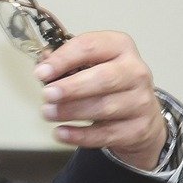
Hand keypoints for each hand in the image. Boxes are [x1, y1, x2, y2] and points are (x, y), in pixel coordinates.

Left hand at [34, 31, 166, 170]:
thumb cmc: (108, 83)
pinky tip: (61, 133)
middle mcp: (135, 72)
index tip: (41, 72)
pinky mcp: (139, 128)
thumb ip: (66, 62)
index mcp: (120, 47)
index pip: (90, 47)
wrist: (141, 113)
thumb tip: (43, 63)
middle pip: (104, 78)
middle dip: (71, 87)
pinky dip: (80, 135)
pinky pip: (106, 133)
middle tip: (47, 94)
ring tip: (47, 112)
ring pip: (104, 107)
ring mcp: (140, 101)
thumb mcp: (91, 64)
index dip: (63, 59)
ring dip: (71, 111)